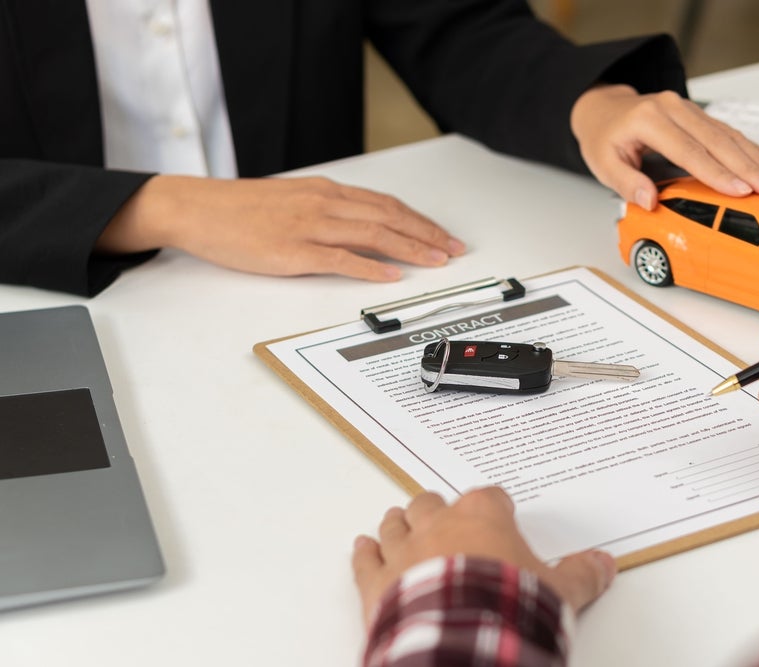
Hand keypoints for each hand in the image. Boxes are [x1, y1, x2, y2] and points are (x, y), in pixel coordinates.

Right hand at [96, 174, 465, 281]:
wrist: (197, 208)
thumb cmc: (240, 208)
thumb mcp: (292, 200)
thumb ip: (326, 211)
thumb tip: (358, 226)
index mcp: (325, 191)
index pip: (385, 203)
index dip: (419, 220)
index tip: (442, 234)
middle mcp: (324, 203)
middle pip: (389, 216)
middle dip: (427, 234)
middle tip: (454, 249)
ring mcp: (309, 226)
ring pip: (373, 234)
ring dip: (410, 249)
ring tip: (436, 261)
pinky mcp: (293, 251)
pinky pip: (340, 259)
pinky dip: (370, 268)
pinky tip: (391, 276)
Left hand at [351, 487, 616, 626]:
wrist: (464, 640)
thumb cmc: (507, 607)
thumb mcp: (560, 592)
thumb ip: (583, 574)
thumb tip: (604, 564)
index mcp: (483, 516)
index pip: (489, 496)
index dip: (495, 505)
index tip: (499, 512)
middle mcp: (439, 524)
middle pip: (432, 502)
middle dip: (437, 508)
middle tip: (441, 514)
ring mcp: (404, 551)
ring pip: (395, 523)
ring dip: (398, 523)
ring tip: (397, 519)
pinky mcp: (378, 583)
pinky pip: (365, 560)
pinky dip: (363, 553)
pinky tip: (361, 546)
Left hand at [570, 84, 758, 209]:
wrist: (603, 109)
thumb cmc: (604, 137)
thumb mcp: (603, 164)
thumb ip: (626, 183)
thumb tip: (649, 201)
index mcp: (649, 120)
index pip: (689, 151)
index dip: (717, 173)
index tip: (740, 190)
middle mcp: (672, 108)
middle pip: (717, 141)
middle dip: (748, 167)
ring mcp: (686, 108)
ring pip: (727, 134)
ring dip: (755, 158)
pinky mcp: (696, 114)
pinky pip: (726, 130)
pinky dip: (749, 145)